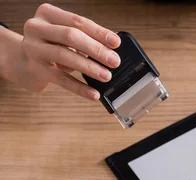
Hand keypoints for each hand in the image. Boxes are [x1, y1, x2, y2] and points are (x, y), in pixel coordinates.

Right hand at [0, 3, 120, 99]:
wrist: (24, 61)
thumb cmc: (50, 44)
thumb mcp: (63, 35)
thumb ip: (83, 37)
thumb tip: (111, 48)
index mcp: (47, 13)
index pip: (77, 21)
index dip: (98, 32)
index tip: (116, 43)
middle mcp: (37, 28)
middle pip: (71, 36)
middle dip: (96, 49)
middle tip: (114, 61)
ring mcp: (34, 49)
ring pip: (65, 56)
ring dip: (89, 67)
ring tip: (106, 76)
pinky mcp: (37, 70)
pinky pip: (62, 79)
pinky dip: (80, 87)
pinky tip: (93, 94)